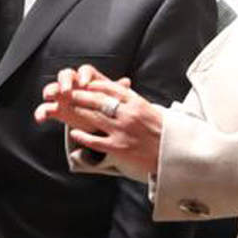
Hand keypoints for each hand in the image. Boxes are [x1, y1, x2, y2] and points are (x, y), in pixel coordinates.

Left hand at [36, 65, 161, 175]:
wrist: (171, 154)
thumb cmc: (161, 131)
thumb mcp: (149, 109)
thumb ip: (133, 100)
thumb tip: (119, 88)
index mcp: (137, 104)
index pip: (112, 89)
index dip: (95, 85)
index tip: (85, 83)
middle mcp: (128, 115)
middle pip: (98, 101)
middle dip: (80, 95)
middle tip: (68, 92)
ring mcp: (122, 131)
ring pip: (94, 117)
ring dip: (78, 111)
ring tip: (66, 107)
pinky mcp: (118, 148)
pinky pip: (95, 140)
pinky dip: (82, 136)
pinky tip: (74, 132)